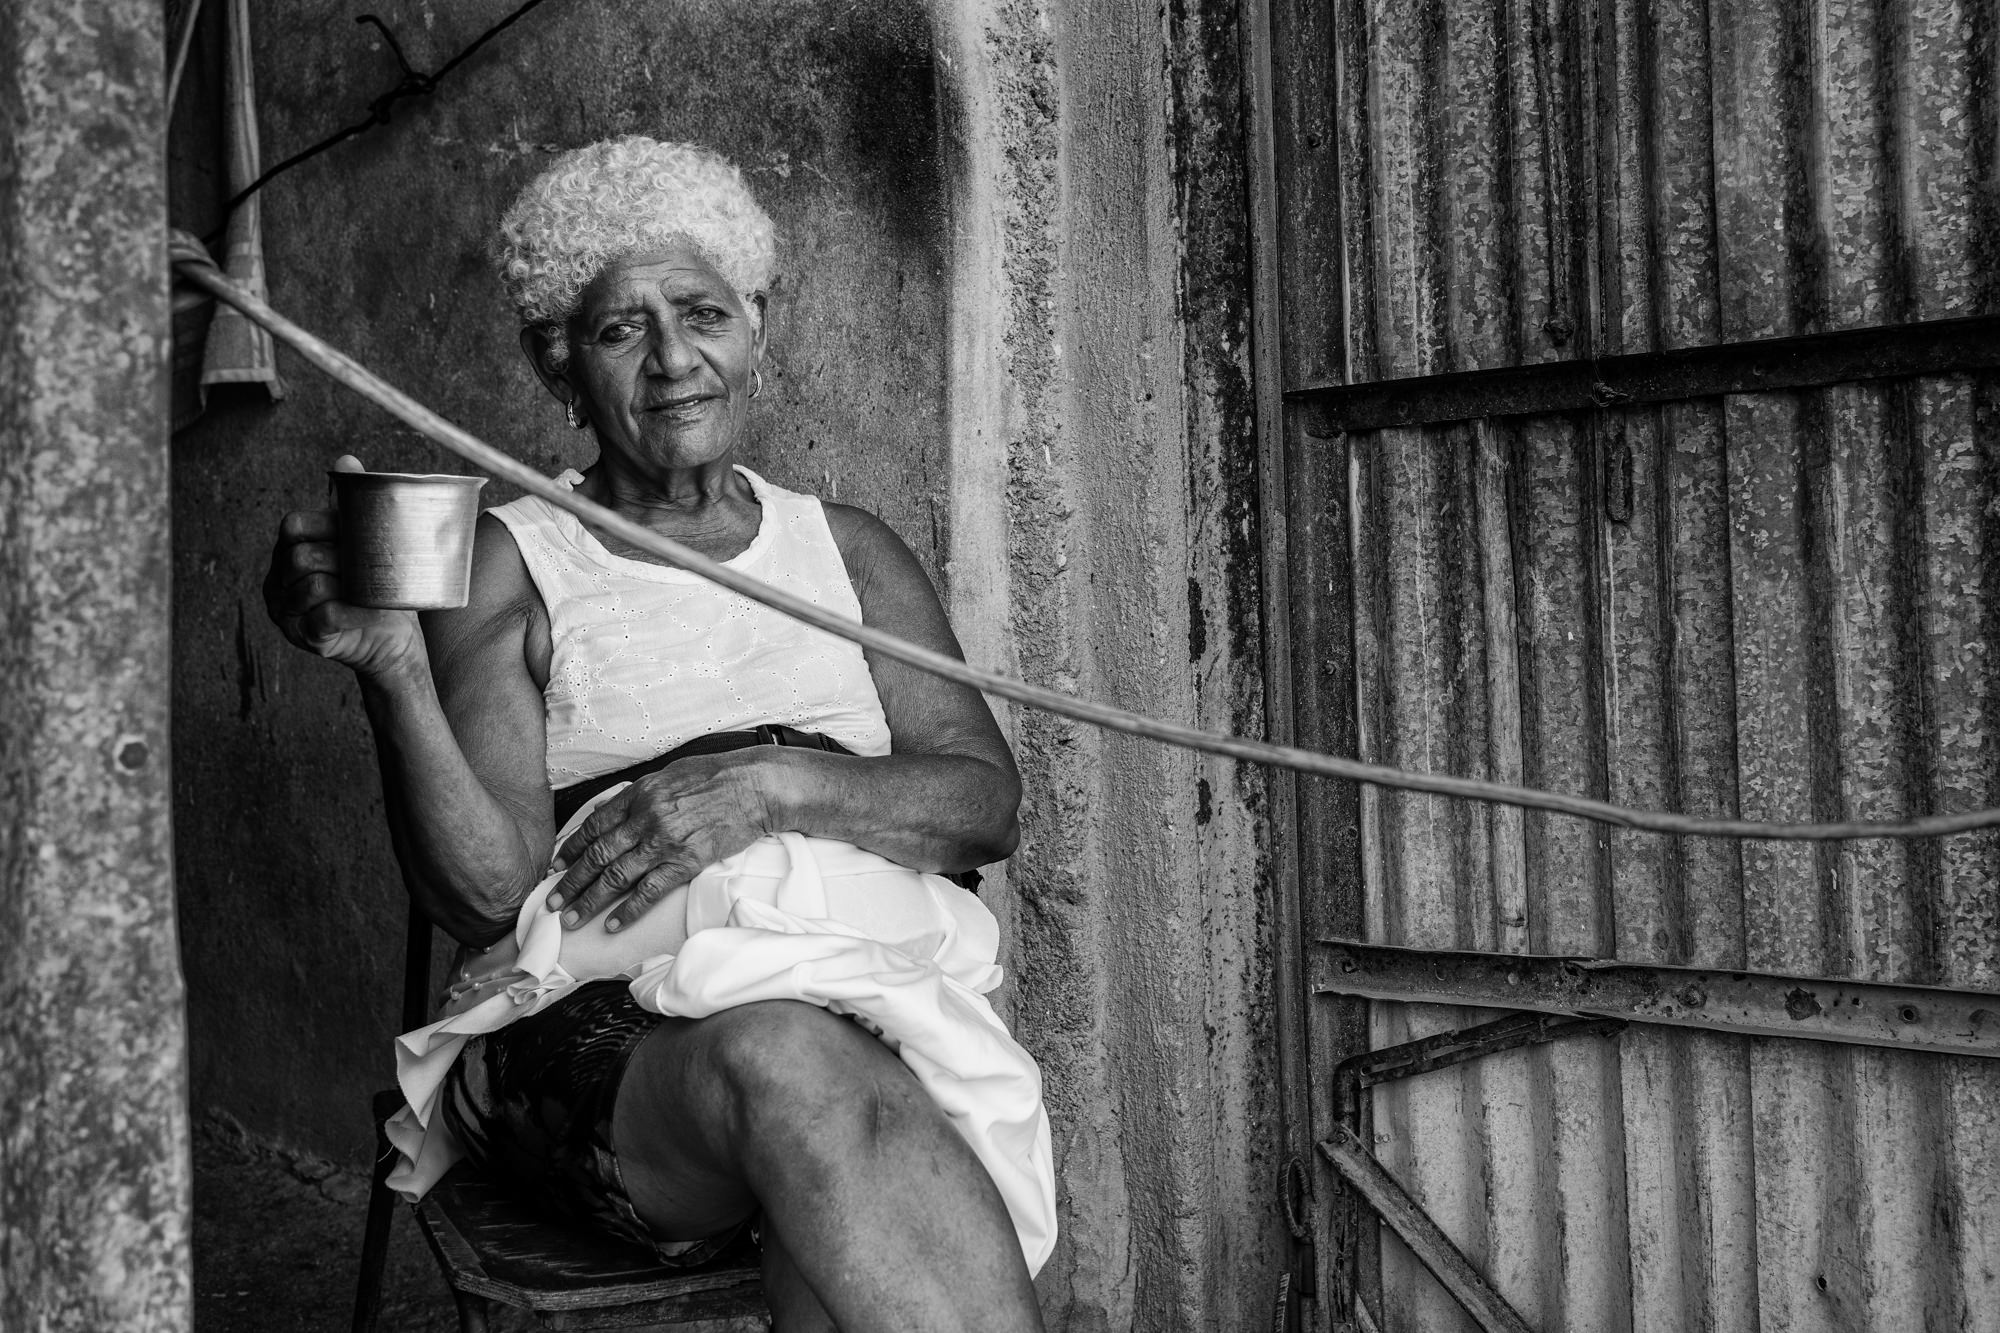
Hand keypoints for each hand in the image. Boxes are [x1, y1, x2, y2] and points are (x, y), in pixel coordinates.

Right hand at [264, 455, 424, 676]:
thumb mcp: (365, 542)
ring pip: (311, 586)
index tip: (356, 531)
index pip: (292, 527)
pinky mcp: (306, 637)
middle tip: (371, 564)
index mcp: (287, 552)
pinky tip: (372, 610)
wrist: (394, 635)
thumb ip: (352, 504)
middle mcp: (278, 582)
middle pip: (300, 556)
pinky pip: (324, 618)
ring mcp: (288, 612)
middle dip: (340, 558)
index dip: (325, 524)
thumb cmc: (375, 585)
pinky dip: (352, 612)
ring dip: (347, 585)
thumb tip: (346, 460)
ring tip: (372, 586)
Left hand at [548, 753, 780, 931]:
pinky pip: (649, 891)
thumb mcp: (670, 775)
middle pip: (597, 856)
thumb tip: (610, 812)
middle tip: (552, 902)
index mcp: (639, 794)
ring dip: (589, 901)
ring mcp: (665, 842)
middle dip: (570, 882)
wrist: (755, 787)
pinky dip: (629, 911)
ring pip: (616, 877)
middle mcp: (646, 818)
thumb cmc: (717, 777)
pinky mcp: (686, 862)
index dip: (572, 849)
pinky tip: (613, 925)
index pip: (595, 826)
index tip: (556, 867)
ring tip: (571, 919)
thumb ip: (639, 795)